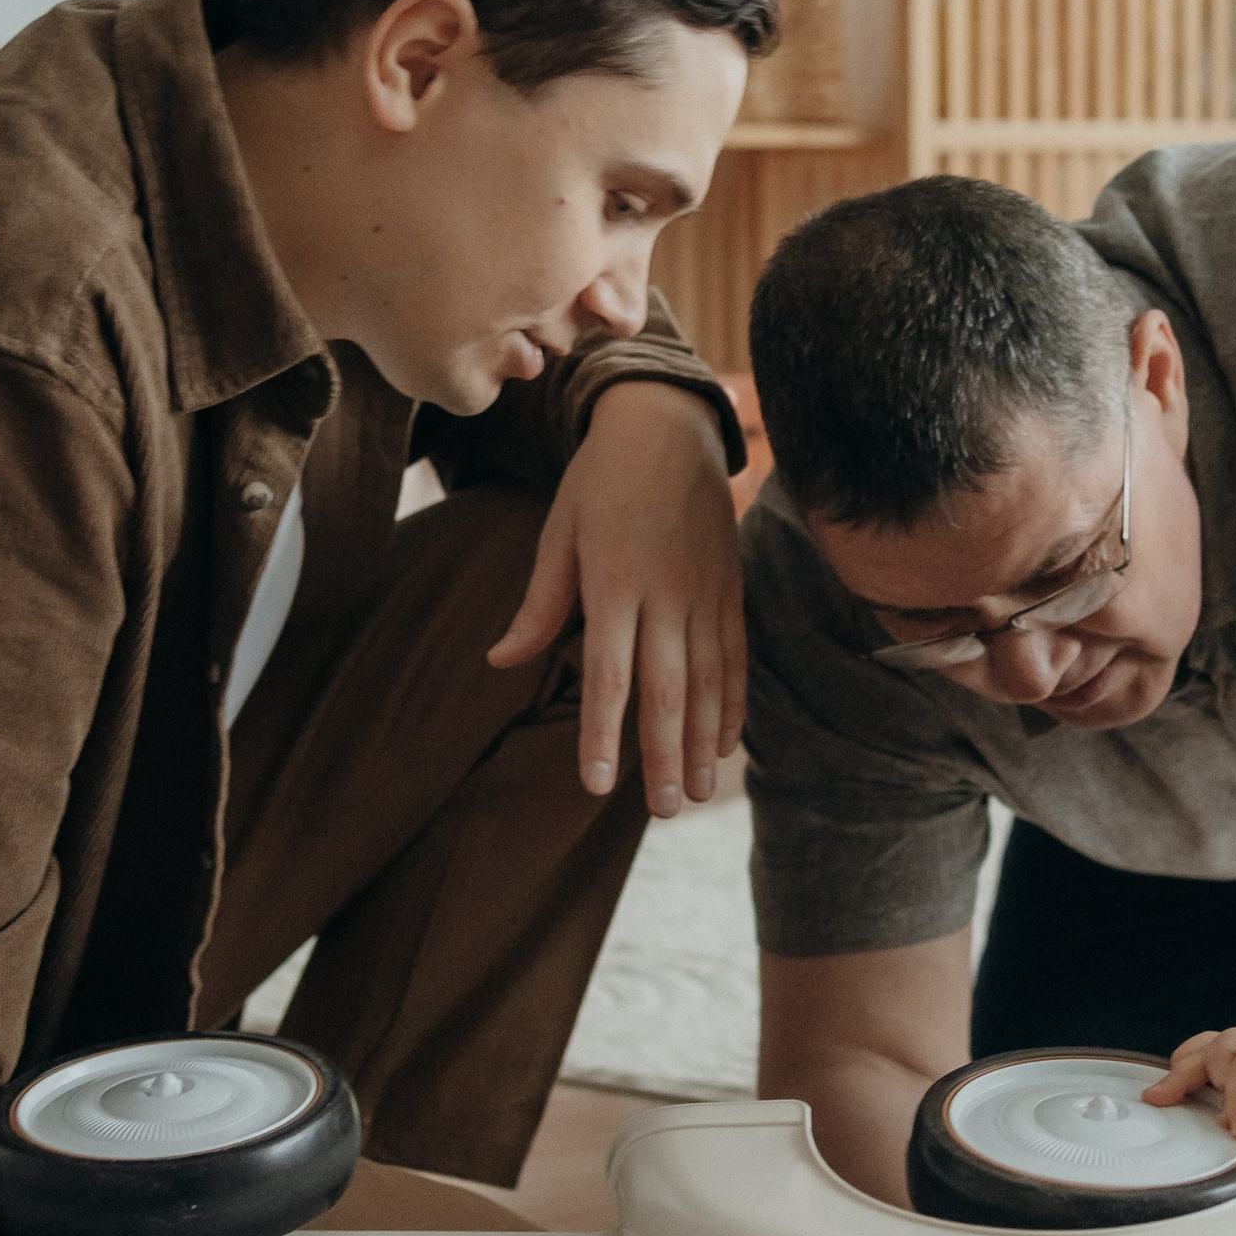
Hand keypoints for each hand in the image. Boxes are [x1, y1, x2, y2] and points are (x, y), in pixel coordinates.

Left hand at [487, 382, 742, 815]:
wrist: (669, 424)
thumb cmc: (600, 480)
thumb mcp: (559, 532)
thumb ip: (539, 604)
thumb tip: (500, 660)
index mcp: (614, 580)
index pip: (608, 673)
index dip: (604, 732)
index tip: (596, 784)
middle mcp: (666, 593)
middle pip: (667, 688)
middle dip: (665, 753)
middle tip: (665, 811)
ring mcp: (706, 592)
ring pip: (708, 679)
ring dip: (704, 740)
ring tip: (700, 793)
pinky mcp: (730, 588)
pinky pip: (735, 655)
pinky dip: (733, 702)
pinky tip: (727, 743)